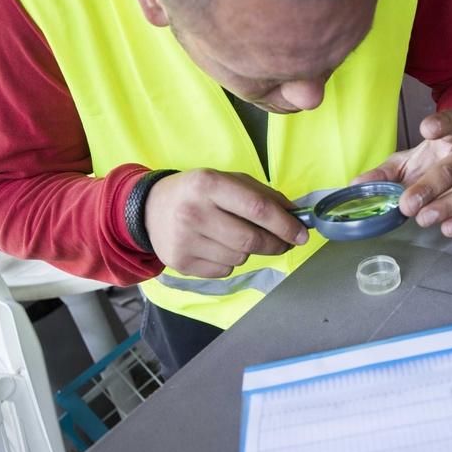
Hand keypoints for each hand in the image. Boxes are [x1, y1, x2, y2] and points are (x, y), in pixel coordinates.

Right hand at [144, 170, 308, 277]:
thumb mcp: (226, 180)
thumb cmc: (197, 192)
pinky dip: (230, 262)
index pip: (257, 208)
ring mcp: (185, 240)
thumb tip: (294, 215)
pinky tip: (218, 247)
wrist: (150, 209)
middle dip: (275, 244)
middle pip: (250, 239)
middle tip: (284, 243)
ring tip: (237, 237)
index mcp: (208, 184)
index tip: (302, 235)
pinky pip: (224, 270)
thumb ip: (261, 194)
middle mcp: (194, 212)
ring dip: (249, 251)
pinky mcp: (181, 263)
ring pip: (239, 258)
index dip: (285, 224)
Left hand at [353, 109, 451, 237]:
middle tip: (408, 203)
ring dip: (445, 207)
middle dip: (429, 187)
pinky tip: (447, 228)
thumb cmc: (428, 166)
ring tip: (424, 218)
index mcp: (450, 137)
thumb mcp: (404, 164)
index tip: (427, 128)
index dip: (442, 123)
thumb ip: (383, 173)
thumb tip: (356, 184)